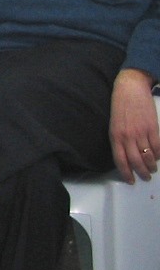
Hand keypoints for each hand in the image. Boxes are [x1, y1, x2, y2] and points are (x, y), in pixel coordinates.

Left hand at [110, 68, 158, 183]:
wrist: (130, 89)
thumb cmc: (120, 106)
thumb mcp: (114, 124)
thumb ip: (119, 139)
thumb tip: (127, 155)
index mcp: (115, 136)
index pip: (120, 160)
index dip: (126, 173)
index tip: (131, 180)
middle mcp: (127, 136)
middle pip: (135, 161)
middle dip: (142, 172)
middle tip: (146, 177)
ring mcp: (141, 132)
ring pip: (148, 156)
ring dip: (152, 165)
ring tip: (153, 169)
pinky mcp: (153, 128)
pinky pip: (158, 146)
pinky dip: (159, 154)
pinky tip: (158, 157)